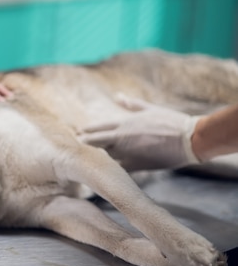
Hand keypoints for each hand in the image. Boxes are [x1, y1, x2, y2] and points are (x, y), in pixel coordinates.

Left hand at [78, 95, 199, 170]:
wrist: (188, 140)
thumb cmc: (170, 121)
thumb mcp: (149, 109)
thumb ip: (132, 104)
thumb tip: (118, 96)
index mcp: (123, 123)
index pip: (98, 128)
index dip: (86, 131)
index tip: (78, 132)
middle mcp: (121, 138)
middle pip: (96, 142)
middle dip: (86, 143)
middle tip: (76, 146)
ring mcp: (127, 153)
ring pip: (106, 156)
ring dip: (100, 156)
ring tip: (91, 157)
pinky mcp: (136, 165)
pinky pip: (118, 169)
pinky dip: (113, 168)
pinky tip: (108, 170)